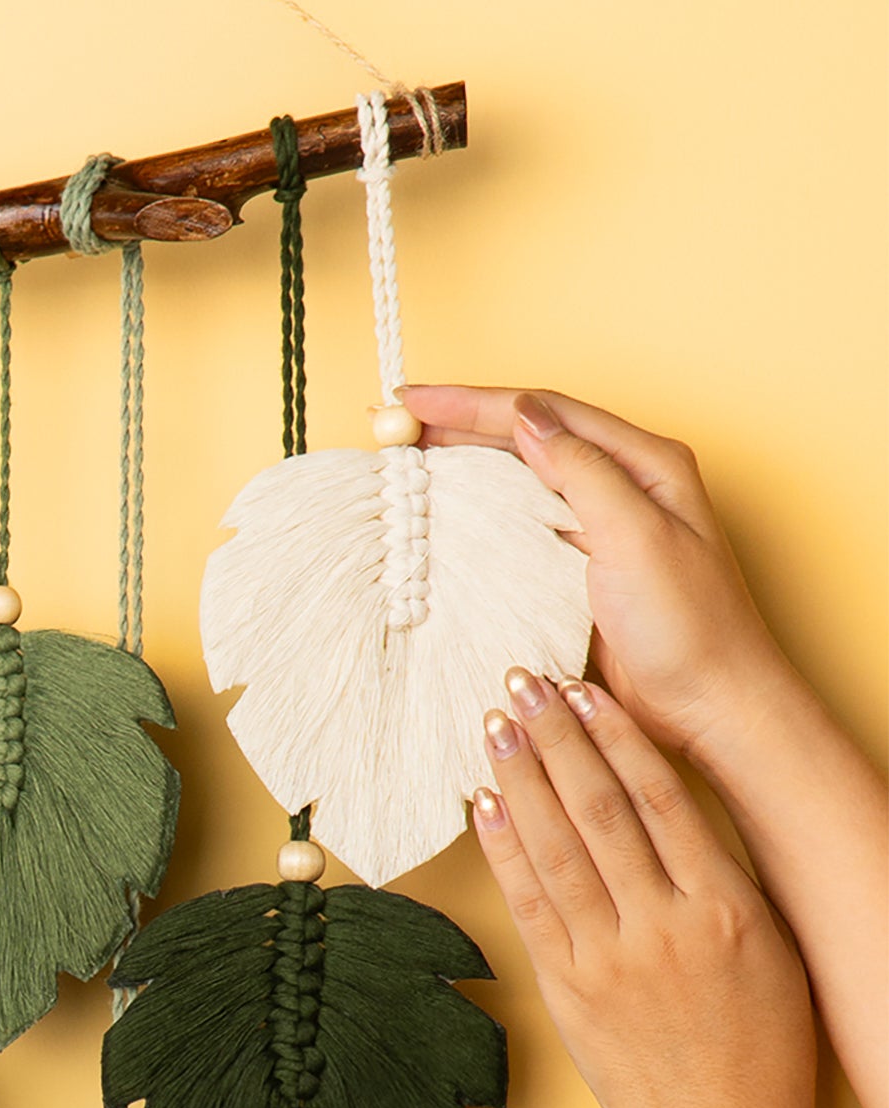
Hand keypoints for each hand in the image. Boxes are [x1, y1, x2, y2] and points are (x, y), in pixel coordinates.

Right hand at [402, 385, 791, 762]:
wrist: (712, 707)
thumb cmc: (693, 628)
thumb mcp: (637, 537)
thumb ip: (583, 470)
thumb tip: (525, 417)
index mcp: (646, 463)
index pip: (544, 412)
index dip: (473, 402)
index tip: (412, 400)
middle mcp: (624, 484)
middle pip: (529, 434)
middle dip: (460, 422)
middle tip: (396, 421)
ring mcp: (602, 525)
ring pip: (521, 474)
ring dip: (465, 460)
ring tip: (409, 455)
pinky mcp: (582, 567)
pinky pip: (522, 521)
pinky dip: (479, 506)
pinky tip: (448, 510)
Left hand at [471, 669, 815, 1107]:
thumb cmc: (762, 1051)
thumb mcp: (769, 951)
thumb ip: (722, 881)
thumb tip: (674, 813)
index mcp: (724, 907)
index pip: (660, 798)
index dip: (616, 737)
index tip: (586, 690)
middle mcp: (664, 925)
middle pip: (598, 807)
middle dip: (555, 736)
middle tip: (523, 680)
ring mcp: (610, 959)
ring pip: (556, 846)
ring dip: (520, 777)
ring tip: (496, 723)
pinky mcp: (569, 991)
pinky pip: (530, 904)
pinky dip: (503, 848)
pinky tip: (484, 803)